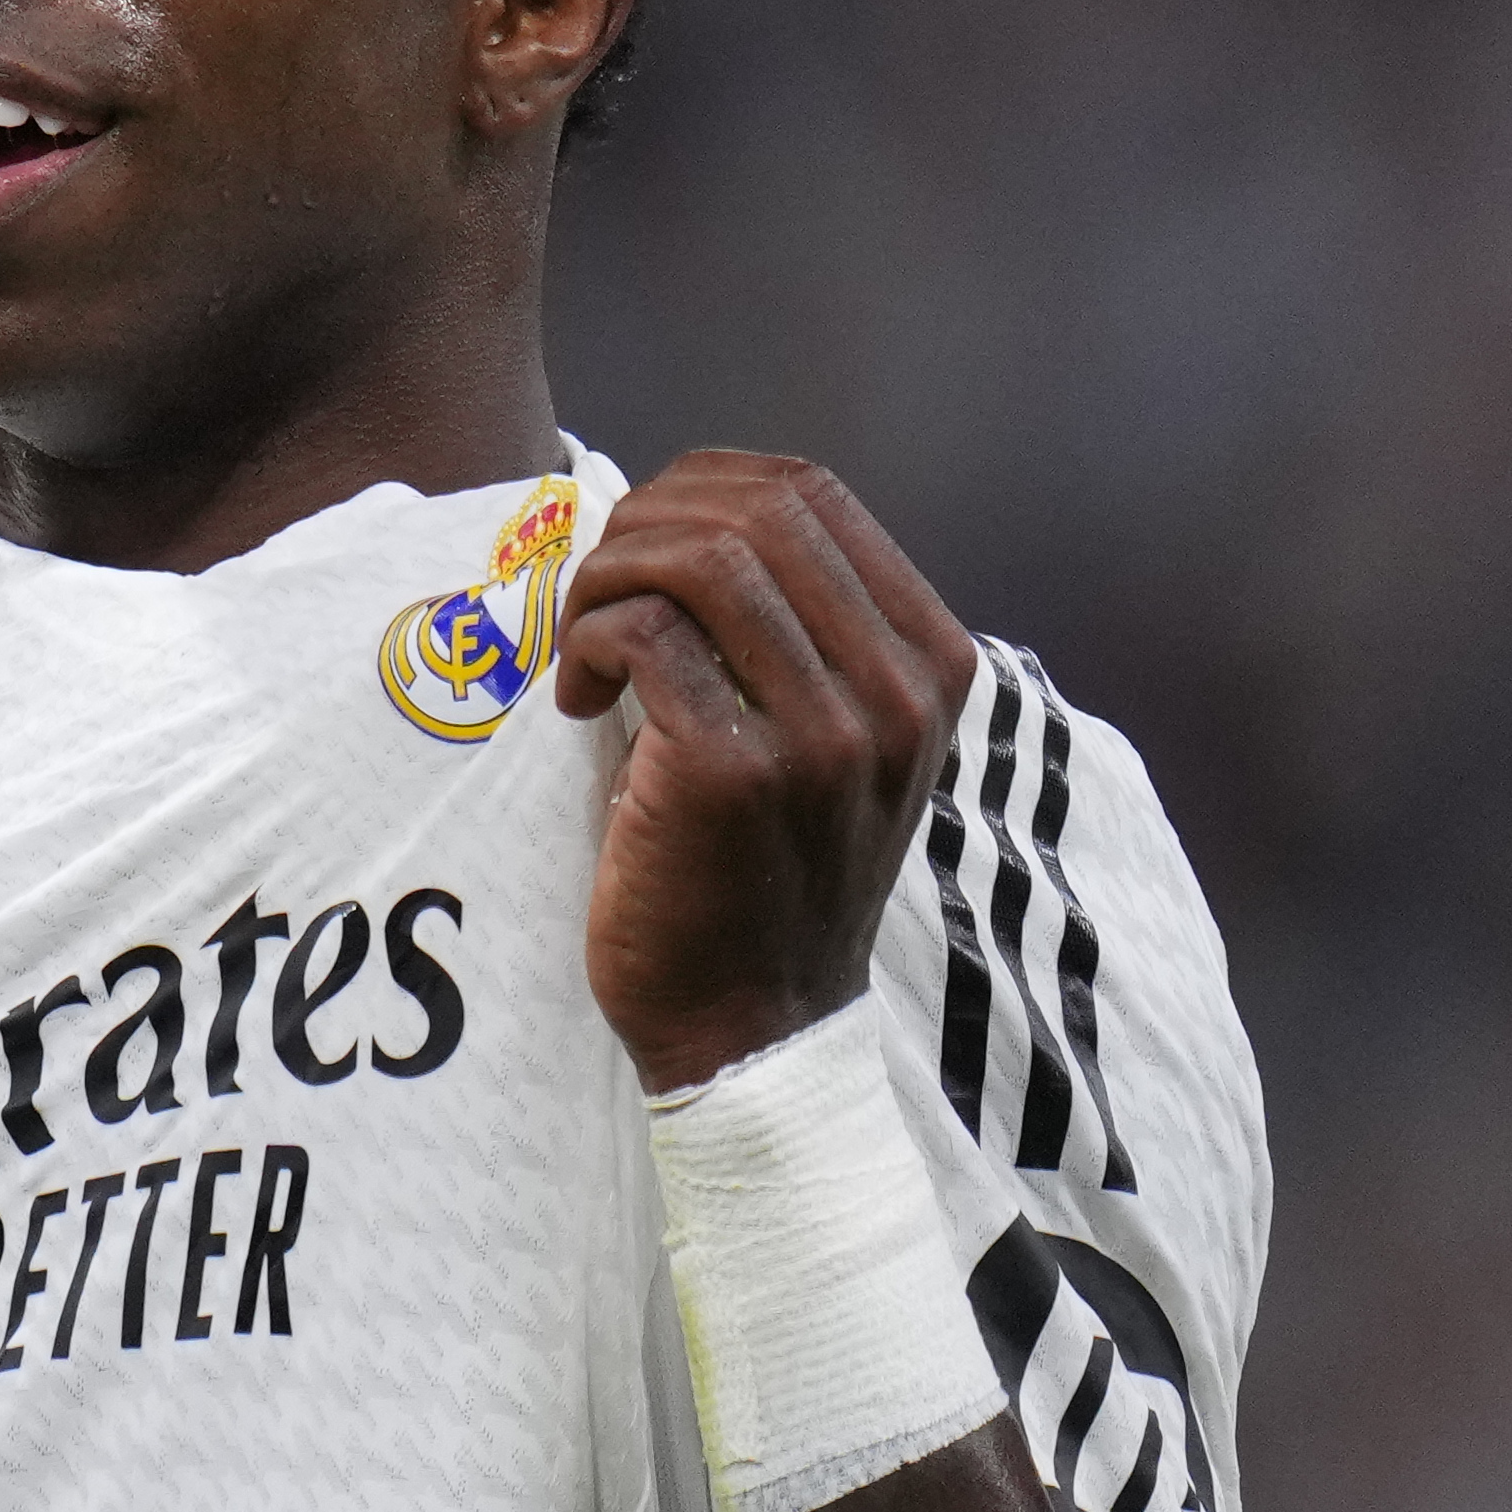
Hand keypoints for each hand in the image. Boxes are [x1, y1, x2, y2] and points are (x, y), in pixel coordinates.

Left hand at [552, 454, 975, 1091]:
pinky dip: (588, 641)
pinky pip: (644, 633)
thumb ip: (798, 630)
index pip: (809, 494)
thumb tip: (685, 511)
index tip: (643, 554)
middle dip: (643, 526)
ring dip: (609, 579)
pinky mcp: (735, 774)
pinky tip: (581, 699)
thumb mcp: (830, 738)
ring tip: (586, 646)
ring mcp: (825, 734)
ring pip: (698, 557)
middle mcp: (895, 692)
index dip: (697, 489)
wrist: (753, 1022)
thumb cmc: (767, 867)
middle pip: (752, 509)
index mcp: (929, 663)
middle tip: (597, 596)